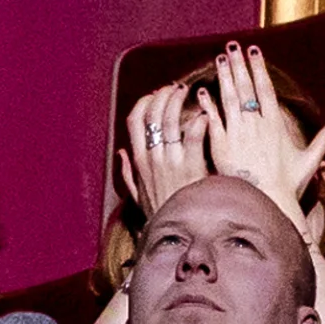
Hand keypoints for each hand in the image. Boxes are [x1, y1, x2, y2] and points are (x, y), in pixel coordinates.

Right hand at [113, 80, 213, 224]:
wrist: (180, 235)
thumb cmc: (162, 213)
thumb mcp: (138, 194)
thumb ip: (128, 173)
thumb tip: (120, 153)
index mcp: (139, 161)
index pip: (134, 121)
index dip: (144, 102)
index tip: (154, 94)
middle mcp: (152, 158)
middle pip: (152, 113)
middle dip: (163, 95)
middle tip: (175, 88)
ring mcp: (171, 161)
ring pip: (170, 118)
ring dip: (178, 100)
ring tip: (188, 92)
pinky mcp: (192, 166)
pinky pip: (194, 135)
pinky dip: (198, 120)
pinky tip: (205, 113)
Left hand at [200, 44, 324, 240]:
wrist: (266, 204)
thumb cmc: (286, 186)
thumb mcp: (309, 161)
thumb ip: (324, 140)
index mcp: (275, 126)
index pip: (265, 90)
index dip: (259, 69)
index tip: (253, 51)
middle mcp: (256, 125)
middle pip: (245, 89)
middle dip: (238, 65)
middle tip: (231, 46)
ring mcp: (237, 134)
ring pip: (229, 100)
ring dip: (223, 78)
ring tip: (218, 59)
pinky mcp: (221, 147)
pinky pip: (213, 121)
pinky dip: (207, 105)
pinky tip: (202, 91)